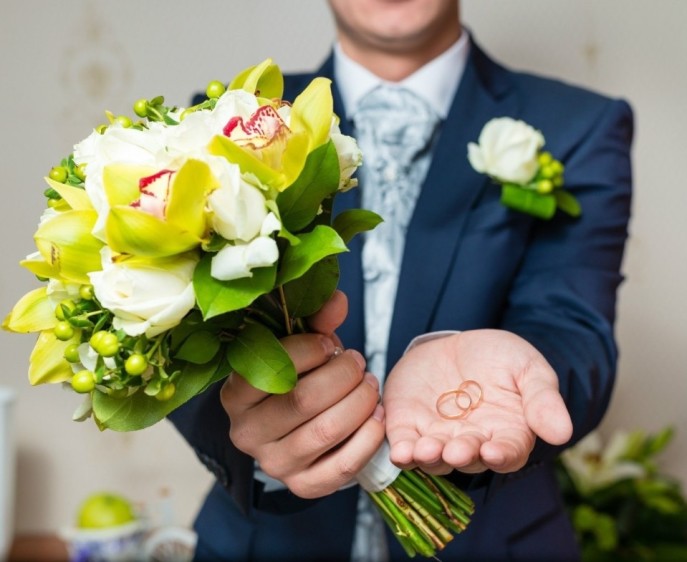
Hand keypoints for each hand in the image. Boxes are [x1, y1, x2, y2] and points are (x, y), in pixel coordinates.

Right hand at [221, 291, 384, 497]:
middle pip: (302, 401)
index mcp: (236, 393)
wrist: (302, 425)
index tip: (330, 342)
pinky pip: (342, 466)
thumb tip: (338, 301)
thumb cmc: (299, 377)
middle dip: (342, 375)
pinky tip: (378, 417)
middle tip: (359, 362)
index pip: (268, 369)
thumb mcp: (302, 345)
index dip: (308, 351)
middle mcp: (245, 433)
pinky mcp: (303, 485)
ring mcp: (274, 464)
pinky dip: (368, 438)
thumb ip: (316, 321)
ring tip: (371, 385)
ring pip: (325, 431)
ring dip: (359, 402)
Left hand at [383, 329, 572, 475]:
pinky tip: (399, 451)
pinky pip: (404, 444)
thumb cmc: (500, 359)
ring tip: (423, 451)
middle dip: (460, 454)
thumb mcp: (527, 368)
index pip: (508, 452)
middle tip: (455, 450)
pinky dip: (401, 451)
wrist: (458, 345)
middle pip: (467, 458)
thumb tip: (563, 432)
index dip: (501, 455)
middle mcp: (472, 443)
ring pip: (434, 458)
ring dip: (428, 458)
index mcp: (507, 434)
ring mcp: (439, 438)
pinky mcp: (409, 427)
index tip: (493, 451)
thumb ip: (542, 399)